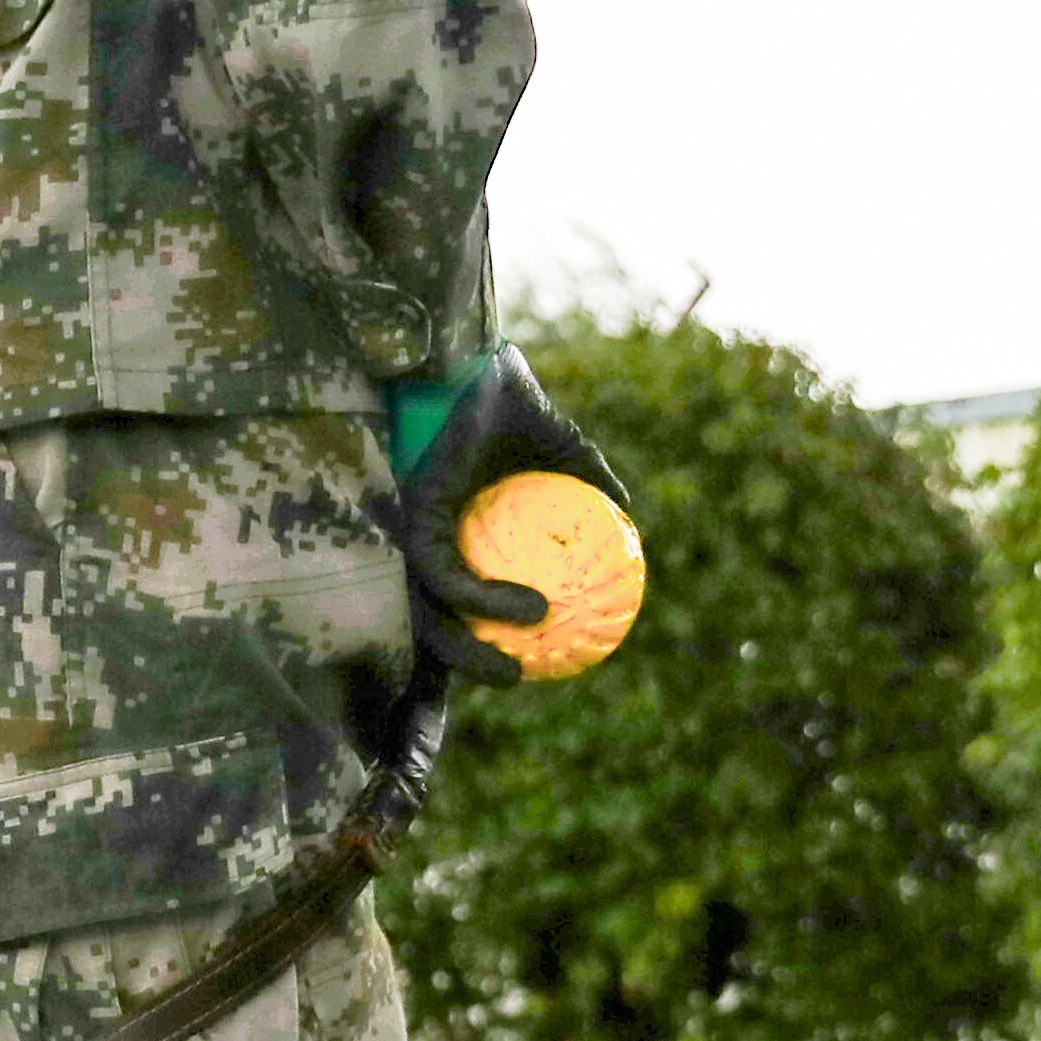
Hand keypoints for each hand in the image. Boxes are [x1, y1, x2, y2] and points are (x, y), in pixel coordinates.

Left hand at [391, 348, 646, 688]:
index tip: (523, 660)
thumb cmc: (513, 404)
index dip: (475, 636)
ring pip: (428, 611)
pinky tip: (535, 609)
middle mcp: (422, 534)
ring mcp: (412, 527)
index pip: (450, 599)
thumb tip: (628, 527)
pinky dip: (488, 600)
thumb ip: (592, 491)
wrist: (484, 364)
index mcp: (448, 529)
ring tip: (516, 669)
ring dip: (468, 650)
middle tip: (515, 676)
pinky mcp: (413, 516)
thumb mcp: (564, 455)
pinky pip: (448, 575)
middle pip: (429, 618)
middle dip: (464, 662)